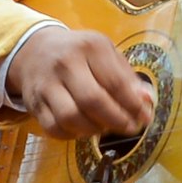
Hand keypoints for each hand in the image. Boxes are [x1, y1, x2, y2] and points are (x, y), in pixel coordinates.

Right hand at [6, 24, 155, 139]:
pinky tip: (83, 129)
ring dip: (93, 130)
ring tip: (104, 127)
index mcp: (90, 46)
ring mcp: (47, 84)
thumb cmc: (80, 54)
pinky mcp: (34, 103)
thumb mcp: (105, 53)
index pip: (115, 82)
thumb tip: (147, 102)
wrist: (35, 50)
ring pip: (70, 117)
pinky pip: (53, 128)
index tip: (144, 118)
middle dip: (116, 121)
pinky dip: (72, 135)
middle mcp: (66, 63)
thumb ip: (127, 77)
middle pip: (92, 101)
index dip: (133, 105)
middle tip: (128, 128)